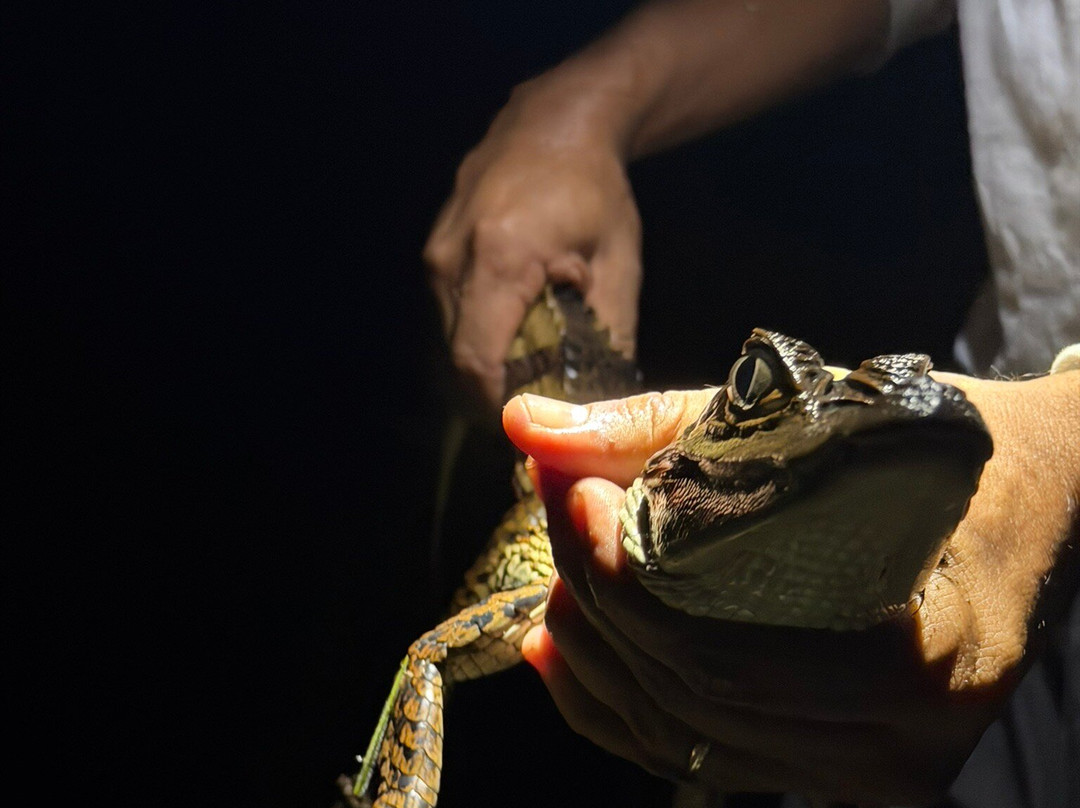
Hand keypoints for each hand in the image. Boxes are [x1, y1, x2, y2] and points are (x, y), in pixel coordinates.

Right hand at [424, 80, 641, 406]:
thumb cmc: (595, 189)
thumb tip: (607, 399)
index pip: (477, 361)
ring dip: (485, 363)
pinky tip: (513, 333)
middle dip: (494, 392)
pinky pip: (450, 311)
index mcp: (500, 259)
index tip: (528, 430)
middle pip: (459, 356)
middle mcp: (453, 258)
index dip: (497, 407)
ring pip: (451, 337)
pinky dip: (478, 334)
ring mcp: (436, 252)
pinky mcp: (434, 249)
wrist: (555, 121)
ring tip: (528, 371)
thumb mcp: (618, 263)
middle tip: (536, 409)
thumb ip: (612, 334)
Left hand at [502, 371, 1079, 802]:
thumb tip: (526, 424)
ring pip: (682, 737)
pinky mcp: (836, 763)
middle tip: (557, 511)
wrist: (1034, 501)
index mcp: (924, 653)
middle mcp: (900, 739)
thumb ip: (657, 424)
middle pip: (690, 693)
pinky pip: (699, 755)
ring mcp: (867, 768)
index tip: (572, 492)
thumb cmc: (943, 450)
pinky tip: (561, 650)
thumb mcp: (817, 415)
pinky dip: (615, 706)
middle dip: (597, 599)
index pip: (720, 648)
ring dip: (595, 655)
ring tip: (557, 574)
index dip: (621, 577)